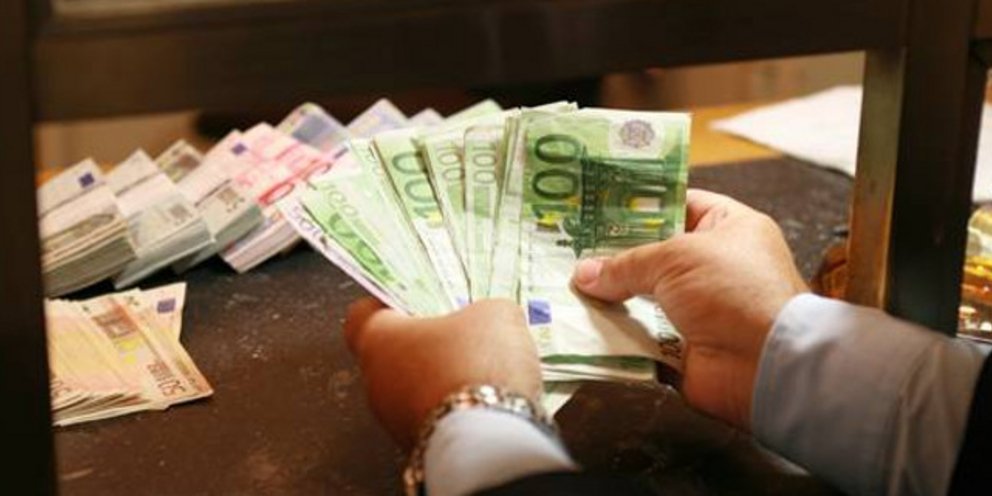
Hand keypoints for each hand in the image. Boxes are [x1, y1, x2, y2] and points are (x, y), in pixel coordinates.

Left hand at [343, 298, 541, 448]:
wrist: (487, 442)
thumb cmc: (474, 368)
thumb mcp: (496, 316)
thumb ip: (485, 311)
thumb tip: (490, 320)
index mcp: (378, 338)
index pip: (362, 315)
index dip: (390, 305)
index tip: (414, 301)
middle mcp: (375, 382)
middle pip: (394, 354)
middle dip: (428, 345)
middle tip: (463, 336)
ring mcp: (393, 421)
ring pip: (414, 390)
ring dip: (443, 381)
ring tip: (484, 374)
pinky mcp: (417, 448)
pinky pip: (435, 420)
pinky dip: (456, 412)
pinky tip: (487, 404)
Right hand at [572, 189, 807, 429]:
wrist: (765, 364)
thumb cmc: (734, 292)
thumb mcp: (676, 259)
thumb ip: (626, 263)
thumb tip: (585, 274)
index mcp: (729, 228)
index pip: (680, 205)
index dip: (641, 205)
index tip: (599, 207)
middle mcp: (715, 267)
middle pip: (654, 255)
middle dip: (615, 256)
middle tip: (572, 250)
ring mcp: (699, 310)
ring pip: (643, 298)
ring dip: (611, 298)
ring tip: (568, 287)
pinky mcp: (683, 349)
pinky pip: (641, 338)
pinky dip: (617, 336)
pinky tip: (583, 325)